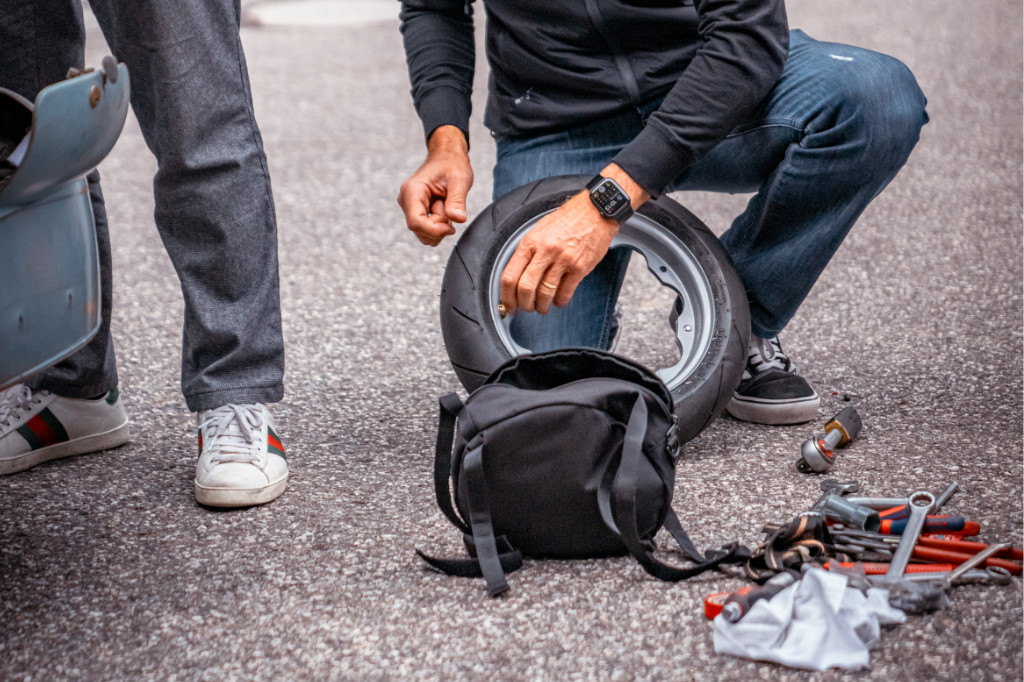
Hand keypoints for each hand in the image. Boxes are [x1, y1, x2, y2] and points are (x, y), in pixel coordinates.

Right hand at [397, 125, 473, 246]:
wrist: (447, 157)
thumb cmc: (452, 164)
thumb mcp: (460, 180)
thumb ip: (457, 200)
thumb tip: (459, 219)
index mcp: (412, 191)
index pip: (416, 223)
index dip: (434, 230)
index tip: (451, 227)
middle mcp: (406, 200)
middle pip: (420, 230)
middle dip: (439, 226)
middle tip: (449, 206)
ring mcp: (409, 206)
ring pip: (423, 232)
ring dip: (439, 225)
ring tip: (446, 205)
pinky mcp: (415, 211)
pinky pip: (426, 228)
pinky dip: (438, 225)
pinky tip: (443, 209)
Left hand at [499, 164, 648, 314]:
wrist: (595, 211)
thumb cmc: (566, 220)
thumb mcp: (539, 230)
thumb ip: (526, 252)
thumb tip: (515, 279)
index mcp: (530, 242)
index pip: (509, 276)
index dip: (505, 296)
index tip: (507, 305)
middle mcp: (545, 251)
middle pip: (525, 288)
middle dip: (523, 305)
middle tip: (525, 308)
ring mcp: (563, 260)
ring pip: (544, 294)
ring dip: (541, 306)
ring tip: (541, 307)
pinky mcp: (580, 267)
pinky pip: (565, 293)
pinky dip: (559, 302)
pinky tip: (558, 300)